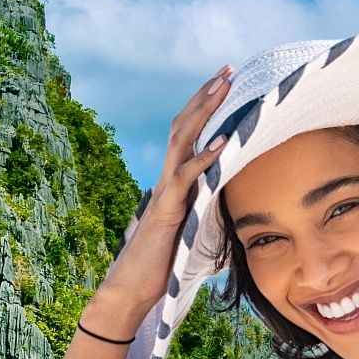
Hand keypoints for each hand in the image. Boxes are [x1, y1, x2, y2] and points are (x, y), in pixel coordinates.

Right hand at [91, 63, 234, 324]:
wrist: (132, 288)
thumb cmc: (161, 264)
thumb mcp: (191, 230)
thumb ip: (203, 210)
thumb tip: (226, 204)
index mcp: (173, 182)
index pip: (188, 134)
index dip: (204, 108)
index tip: (225, 84)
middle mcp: (166, 179)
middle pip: (184, 126)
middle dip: (206, 96)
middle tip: (226, 70)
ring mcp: (165, 192)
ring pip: (182, 141)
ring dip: (204, 112)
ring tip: (224, 88)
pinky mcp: (167, 210)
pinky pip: (186, 178)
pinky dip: (204, 157)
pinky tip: (223, 141)